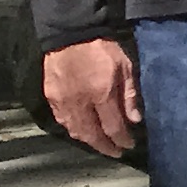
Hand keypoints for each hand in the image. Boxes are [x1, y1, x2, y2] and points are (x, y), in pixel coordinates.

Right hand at [41, 37, 140, 156]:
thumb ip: (129, 94)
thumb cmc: (101, 48)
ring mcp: (63, 102)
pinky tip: (81, 131)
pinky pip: (62, 121)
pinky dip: (73, 129)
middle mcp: (80, 103)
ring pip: (75, 131)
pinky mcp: (51, 98)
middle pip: (92, 135)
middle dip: (105, 147)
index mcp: (101, 94)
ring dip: (89, 141)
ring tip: (100, 145)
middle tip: (115, 152)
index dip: (122, 139)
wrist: (69, 34)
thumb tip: (135, 120)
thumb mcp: (124, 66)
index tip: (129, 144)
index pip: (113, 127)